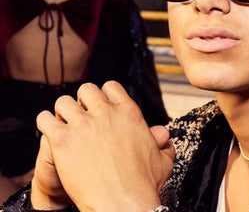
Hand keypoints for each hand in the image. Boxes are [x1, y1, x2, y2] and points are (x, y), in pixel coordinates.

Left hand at [33, 81, 174, 211]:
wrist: (123, 203)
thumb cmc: (142, 185)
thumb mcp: (162, 160)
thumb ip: (163, 144)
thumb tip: (164, 137)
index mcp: (129, 113)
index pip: (111, 87)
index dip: (104, 95)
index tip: (100, 106)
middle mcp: (106, 113)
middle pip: (86, 90)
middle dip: (82, 101)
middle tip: (80, 116)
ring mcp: (83, 124)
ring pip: (63, 101)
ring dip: (62, 111)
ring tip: (62, 123)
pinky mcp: (63, 139)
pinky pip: (45, 119)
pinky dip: (45, 122)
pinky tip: (49, 131)